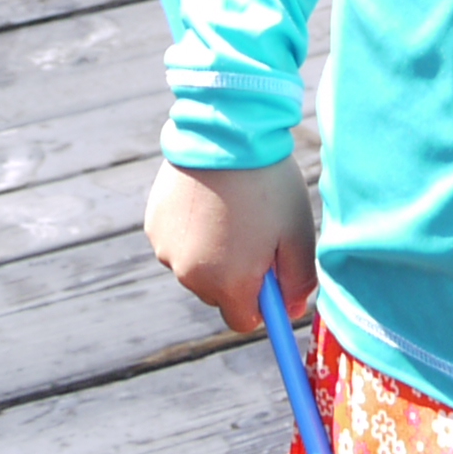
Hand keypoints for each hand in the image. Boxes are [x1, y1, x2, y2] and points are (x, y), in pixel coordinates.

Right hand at [145, 158, 317, 335]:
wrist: (225, 132)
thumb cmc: (269, 184)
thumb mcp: (298, 233)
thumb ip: (299, 281)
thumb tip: (291, 311)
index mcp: (229, 284)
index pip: (242, 321)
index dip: (261, 304)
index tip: (271, 277)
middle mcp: (190, 276)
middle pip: (217, 295)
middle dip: (236, 276)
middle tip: (255, 233)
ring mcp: (167, 250)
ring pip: (195, 268)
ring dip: (211, 253)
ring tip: (230, 209)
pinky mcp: (154, 225)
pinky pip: (176, 242)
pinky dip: (191, 231)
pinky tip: (207, 199)